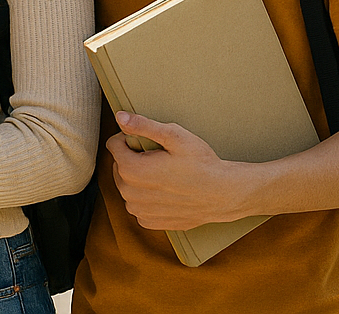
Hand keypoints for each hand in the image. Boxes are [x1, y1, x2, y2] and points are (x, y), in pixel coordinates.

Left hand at [107, 111, 248, 229]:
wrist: (225, 194)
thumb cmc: (202, 163)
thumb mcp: (175, 136)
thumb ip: (144, 126)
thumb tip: (120, 117)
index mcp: (132, 170)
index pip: (114, 146)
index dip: (130, 139)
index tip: (149, 142)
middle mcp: (130, 193)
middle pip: (119, 166)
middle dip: (133, 159)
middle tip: (160, 158)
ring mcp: (139, 210)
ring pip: (127, 186)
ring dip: (138, 179)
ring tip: (164, 174)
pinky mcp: (149, 221)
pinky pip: (137, 204)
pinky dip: (146, 197)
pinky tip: (165, 192)